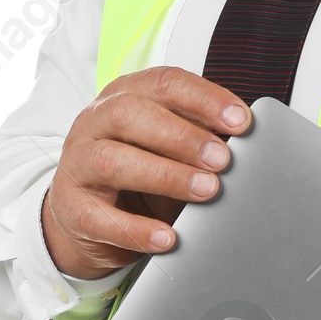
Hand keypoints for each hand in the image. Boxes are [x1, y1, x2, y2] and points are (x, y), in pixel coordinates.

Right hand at [40, 66, 250, 279]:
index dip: (204, 99)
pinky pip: (99, 217)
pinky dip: (137, 229)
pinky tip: (168, 237)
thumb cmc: (138, 173)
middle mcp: (95, 122)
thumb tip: (250, 147)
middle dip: (182, 136)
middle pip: (130, 114)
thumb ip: (200, 140)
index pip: (163, 83)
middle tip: (222, 160)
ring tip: (207, 191)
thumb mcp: (169, 148)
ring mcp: (78, 164)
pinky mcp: (70, 208)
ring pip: (113, 160)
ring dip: (166, 175)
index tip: (240, 122)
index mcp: (124, 96)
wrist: (84, 217)